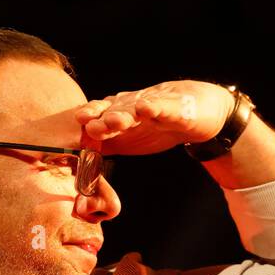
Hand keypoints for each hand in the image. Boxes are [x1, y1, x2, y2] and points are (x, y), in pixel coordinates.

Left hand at [75, 81, 236, 156]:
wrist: (199, 113)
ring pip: (134, 108)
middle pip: (113, 110)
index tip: (75, 135)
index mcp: (118, 115)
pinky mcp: (174, 106)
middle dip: (101, 117)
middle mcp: (131, 106)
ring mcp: (152, 104)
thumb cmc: (158, 127)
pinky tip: (145, 108)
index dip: (87, 124)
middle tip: (90, 126)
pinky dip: (154, 107)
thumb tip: (79, 170)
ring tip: (113, 120)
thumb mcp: (129, 140)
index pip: (98, 117)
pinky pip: (162, 106)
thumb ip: (106, 147)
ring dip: (122, 113)